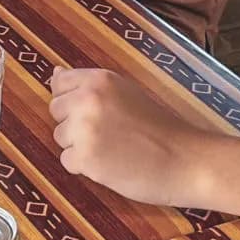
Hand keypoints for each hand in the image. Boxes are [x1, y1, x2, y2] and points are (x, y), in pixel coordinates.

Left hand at [48, 68, 212, 206]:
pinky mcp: (84, 158)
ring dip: (79, 146)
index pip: (59, 83)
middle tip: (109, 133)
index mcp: (99, 79)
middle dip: (75, 123)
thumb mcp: (126, 93)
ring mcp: (84, 129)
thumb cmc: (160, 128)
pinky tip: (110, 164)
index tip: (95, 111)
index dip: (73, 100)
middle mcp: (87, 99)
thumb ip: (90, 85)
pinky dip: (85, 167)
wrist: (185, 161)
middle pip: (57, 111)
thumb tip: (54, 72)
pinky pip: (67, 161)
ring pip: (60, 137)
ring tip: (112, 149)